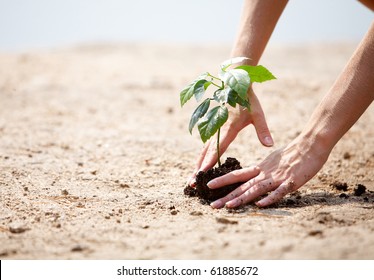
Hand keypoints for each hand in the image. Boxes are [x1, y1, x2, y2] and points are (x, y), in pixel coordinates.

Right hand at [187, 88, 273, 186]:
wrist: (234, 83)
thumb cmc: (247, 100)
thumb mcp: (257, 114)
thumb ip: (263, 130)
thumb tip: (269, 145)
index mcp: (228, 128)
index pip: (217, 149)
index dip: (209, 162)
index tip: (201, 173)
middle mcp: (217, 130)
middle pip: (205, 153)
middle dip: (198, 169)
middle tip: (191, 183)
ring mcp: (213, 128)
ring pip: (202, 150)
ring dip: (197, 164)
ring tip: (192, 177)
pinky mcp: (212, 127)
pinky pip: (205, 145)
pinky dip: (201, 156)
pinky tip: (199, 164)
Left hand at [207, 134, 330, 207]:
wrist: (311, 144)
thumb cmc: (292, 153)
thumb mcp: (272, 160)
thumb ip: (261, 170)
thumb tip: (251, 176)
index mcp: (260, 167)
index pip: (237, 174)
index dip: (222, 180)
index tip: (208, 186)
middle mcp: (265, 173)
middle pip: (243, 186)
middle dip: (226, 196)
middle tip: (212, 205)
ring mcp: (278, 178)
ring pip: (256, 189)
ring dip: (242, 198)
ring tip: (228, 206)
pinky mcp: (292, 182)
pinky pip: (279, 192)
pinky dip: (270, 198)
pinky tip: (260, 205)